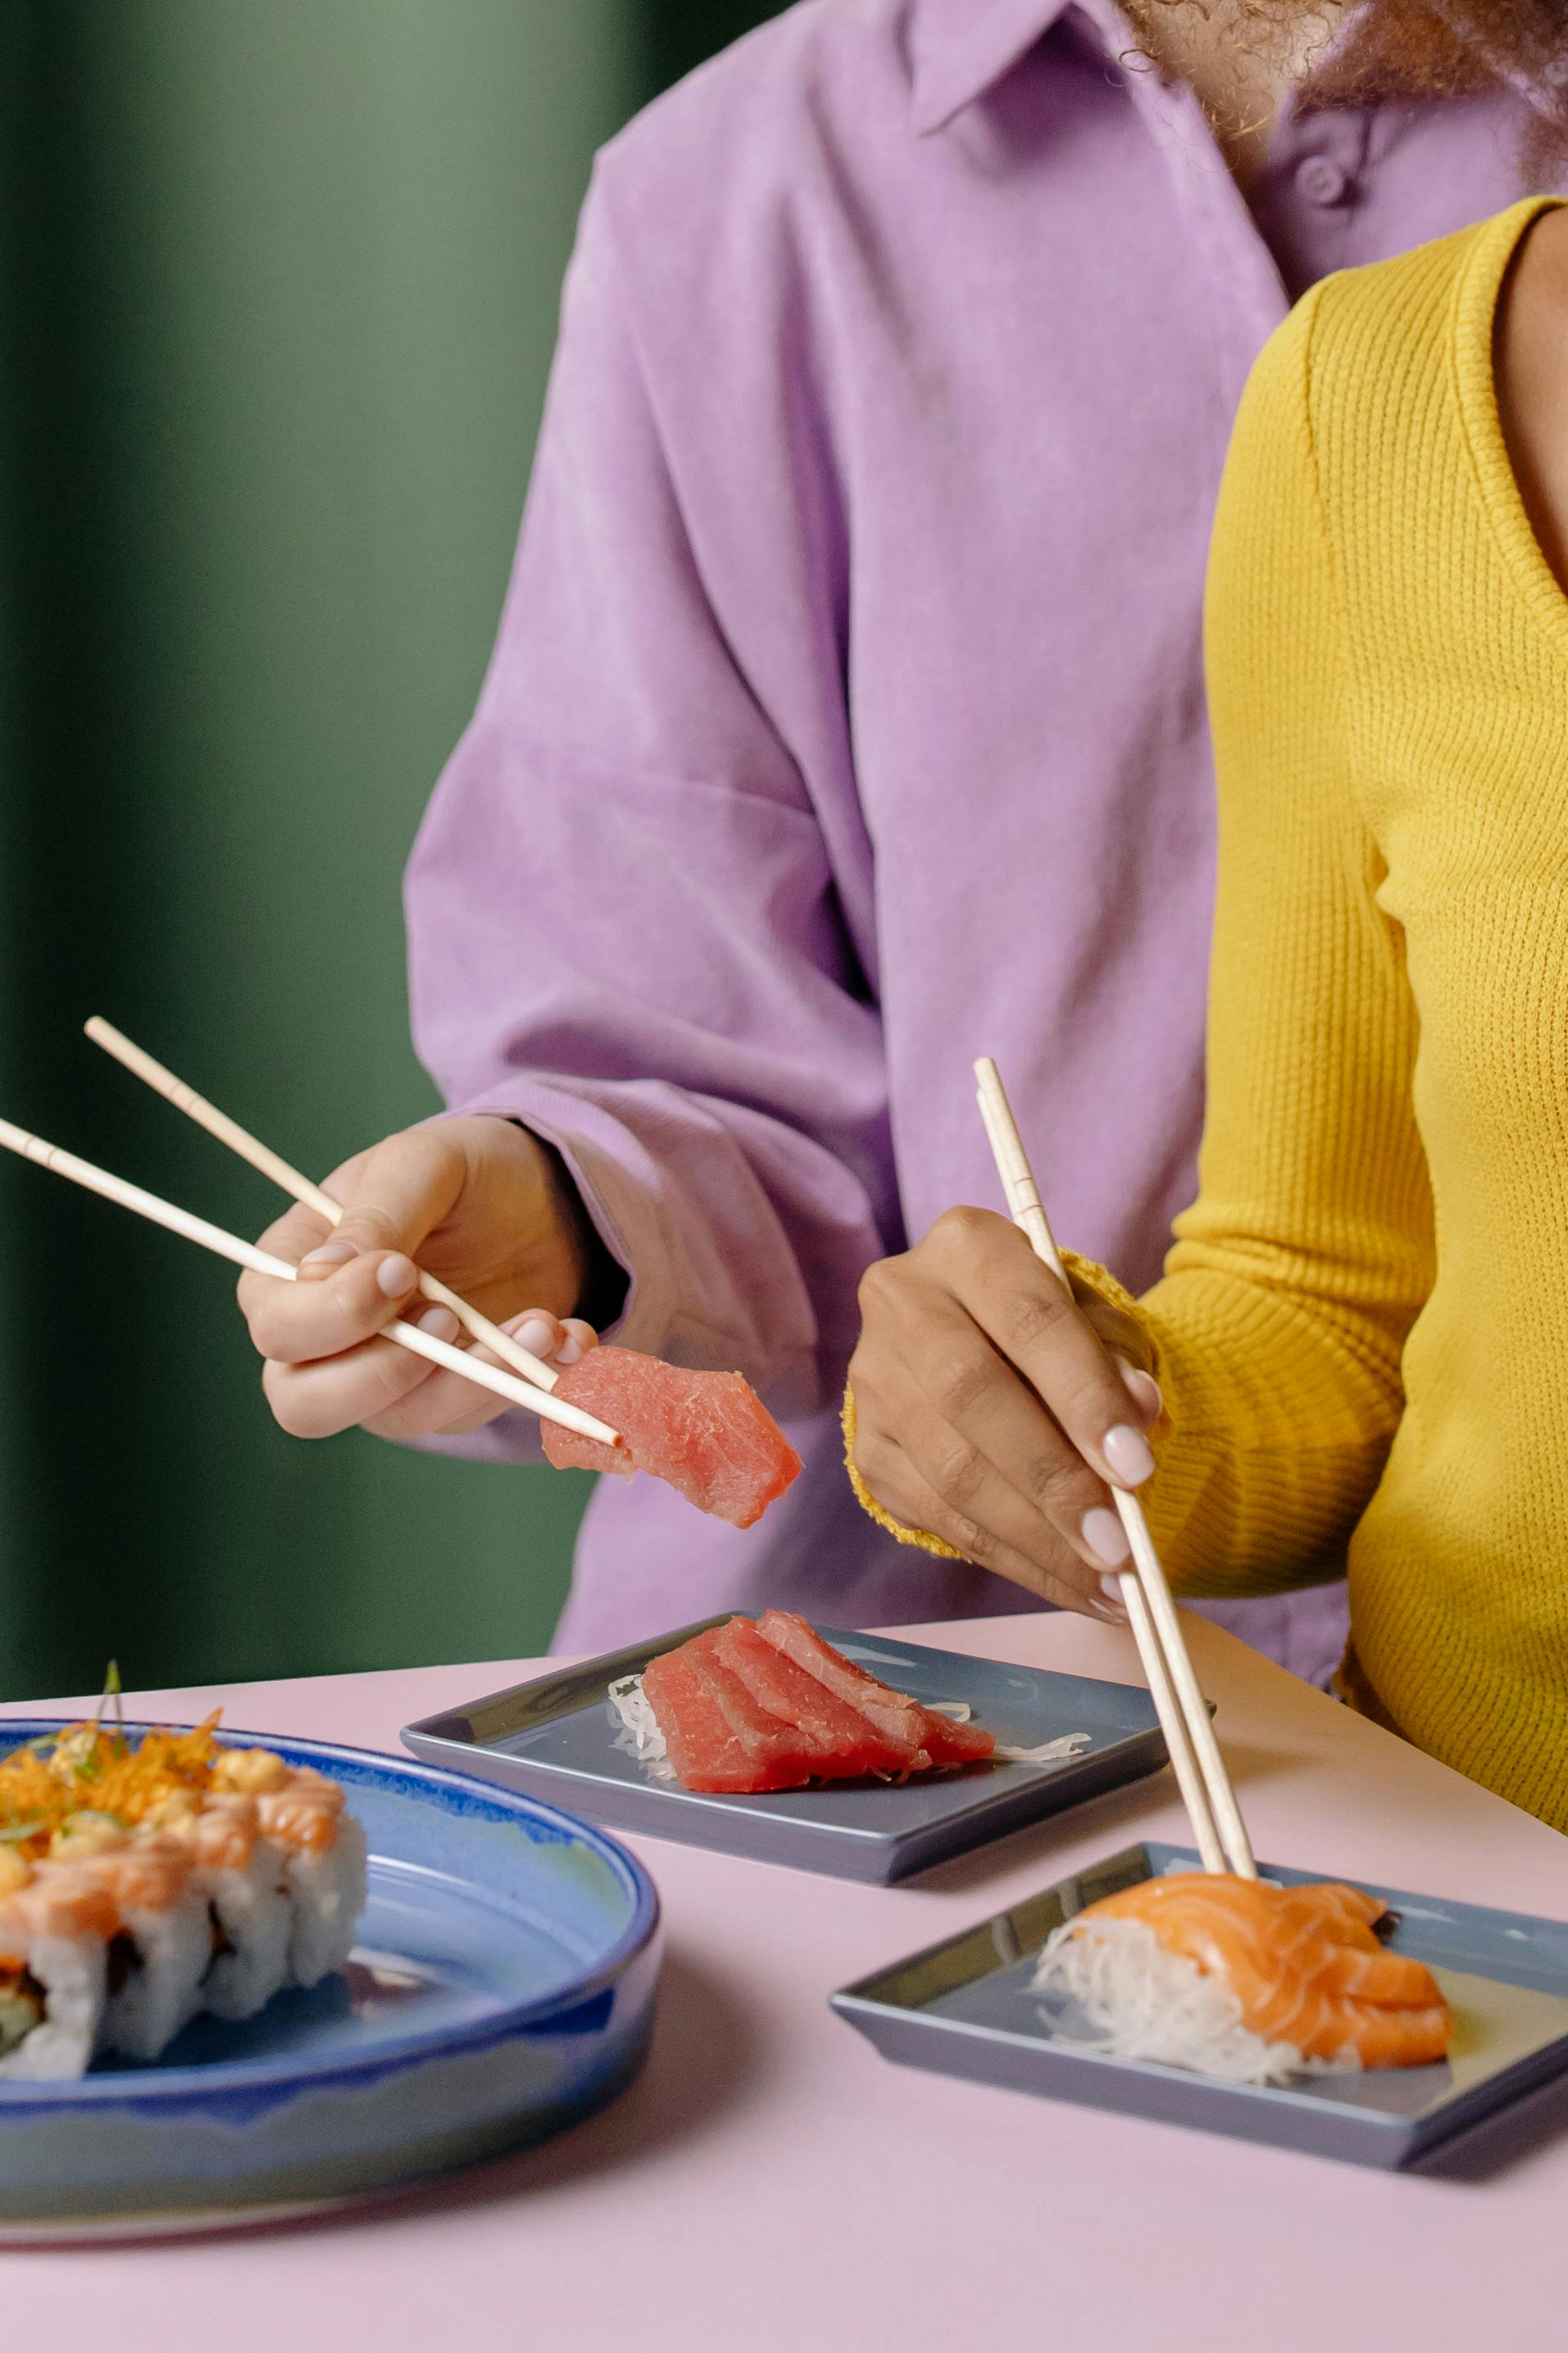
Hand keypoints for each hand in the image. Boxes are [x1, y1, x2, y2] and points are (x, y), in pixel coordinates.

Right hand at [237, 1115, 600, 1441]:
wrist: (540, 1199)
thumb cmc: (461, 1172)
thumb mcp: (421, 1166)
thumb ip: (377, 1213)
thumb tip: (326, 1272)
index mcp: (291, 1273)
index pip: (279, 1325)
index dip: (332, 1315)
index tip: (402, 1272)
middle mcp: (325, 1342)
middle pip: (307, 1406)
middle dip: (384, 1374)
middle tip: (449, 1320)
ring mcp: (386, 1380)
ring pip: (406, 1418)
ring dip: (479, 1378)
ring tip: (543, 1324)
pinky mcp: (451, 1399)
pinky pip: (479, 1413)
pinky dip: (531, 1382)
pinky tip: (573, 1337)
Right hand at [848, 1207, 1163, 1619]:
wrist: (977, 1339)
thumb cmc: (1048, 1329)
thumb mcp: (1093, 1321)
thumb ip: (1117, 1359)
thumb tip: (1140, 1414)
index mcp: (967, 1246)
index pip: (1028, 1318)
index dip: (1083, 1396)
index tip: (1136, 1467)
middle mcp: (902, 1301)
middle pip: (973, 1396)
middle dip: (1054, 1481)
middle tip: (1120, 1547)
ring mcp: (873, 1379)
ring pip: (951, 1471)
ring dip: (1038, 1540)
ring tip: (1110, 1586)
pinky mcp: (869, 1449)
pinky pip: (940, 1518)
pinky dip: (1015, 1561)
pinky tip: (1073, 1586)